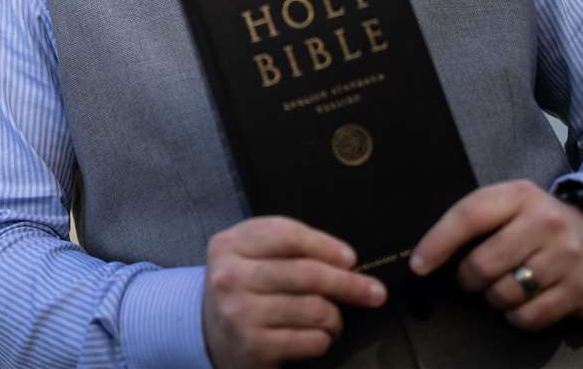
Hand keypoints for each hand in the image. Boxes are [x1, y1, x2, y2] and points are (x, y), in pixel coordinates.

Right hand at [203, 216, 387, 367]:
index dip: (325, 245)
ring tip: (331, 320)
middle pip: (306, 274)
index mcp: (228, 245)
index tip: (351, 258)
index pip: (286, 235)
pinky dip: (323, 339)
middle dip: (348, 284)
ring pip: (314, 309)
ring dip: (334, 317)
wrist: (207, 334)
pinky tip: (315, 337)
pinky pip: (311, 340)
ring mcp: (240, 314)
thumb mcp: (249, 256)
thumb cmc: (242, 290)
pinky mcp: (253, 347)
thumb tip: (345, 262)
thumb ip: (285, 248)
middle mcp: (230, 277)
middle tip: (375, 292)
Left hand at [410, 179, 582, 329]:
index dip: (437, 243)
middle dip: (468, 278)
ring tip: (501, 286)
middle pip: (483, 264)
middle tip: (472, 277)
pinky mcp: (581, 289)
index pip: (468, 216)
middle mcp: (546, 222)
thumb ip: (475, 219)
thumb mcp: (510, 206)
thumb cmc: (538, 223)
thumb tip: (426, 253)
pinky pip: (529, 316)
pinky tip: (521, 302)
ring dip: (493, 297)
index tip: (418, 265)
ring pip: (504, 293)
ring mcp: (567, 257)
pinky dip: (516, 316)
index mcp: (519, 195)